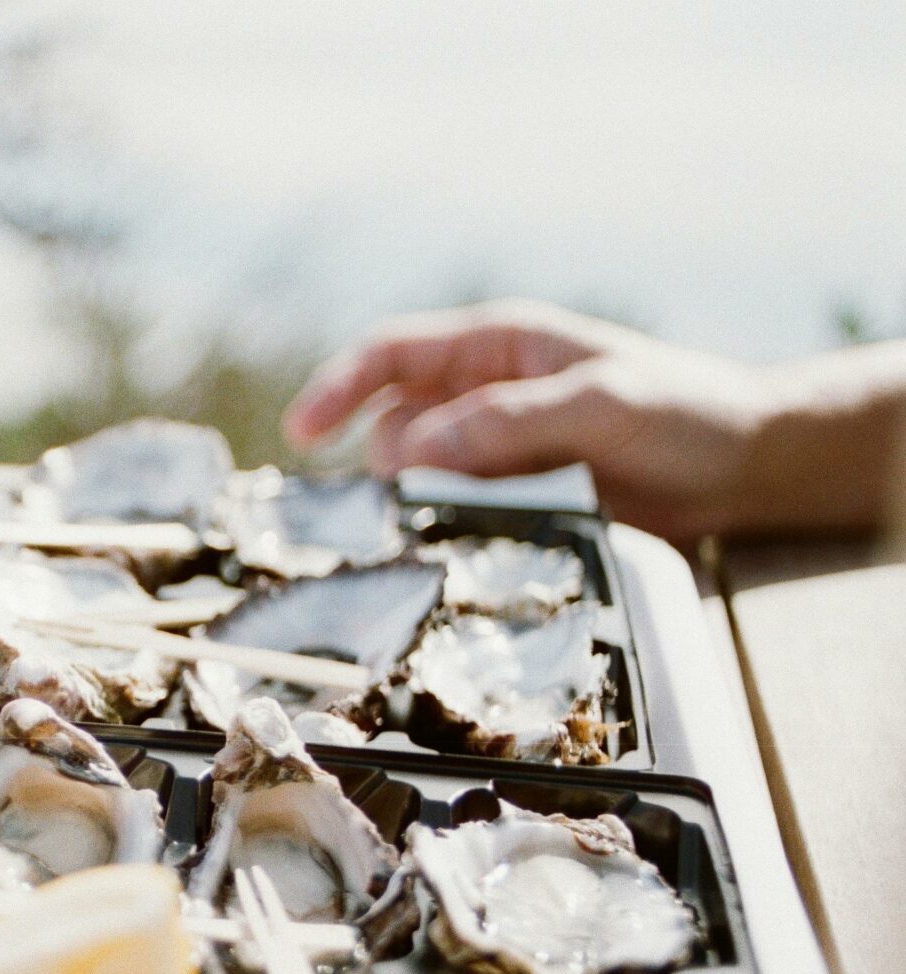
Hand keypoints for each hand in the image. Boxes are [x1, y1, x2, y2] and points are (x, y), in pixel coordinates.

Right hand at [283, 299, 776, 542]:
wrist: (749, 466)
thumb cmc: (686, 411)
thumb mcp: (602, 404)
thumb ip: (508, 422)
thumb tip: (413, 452)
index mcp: (495, 345)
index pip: (391, 354)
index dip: (338, 388)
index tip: (301, 434)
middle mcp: (482, 392)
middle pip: (392, 423)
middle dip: (381, 465)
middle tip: (392, 511)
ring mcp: (494, 448)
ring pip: (419, 476)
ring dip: (415, 504)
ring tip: (436, 532)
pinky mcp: (513, 497)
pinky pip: (455, 513)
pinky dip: (445, 531)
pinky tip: (461, 551)